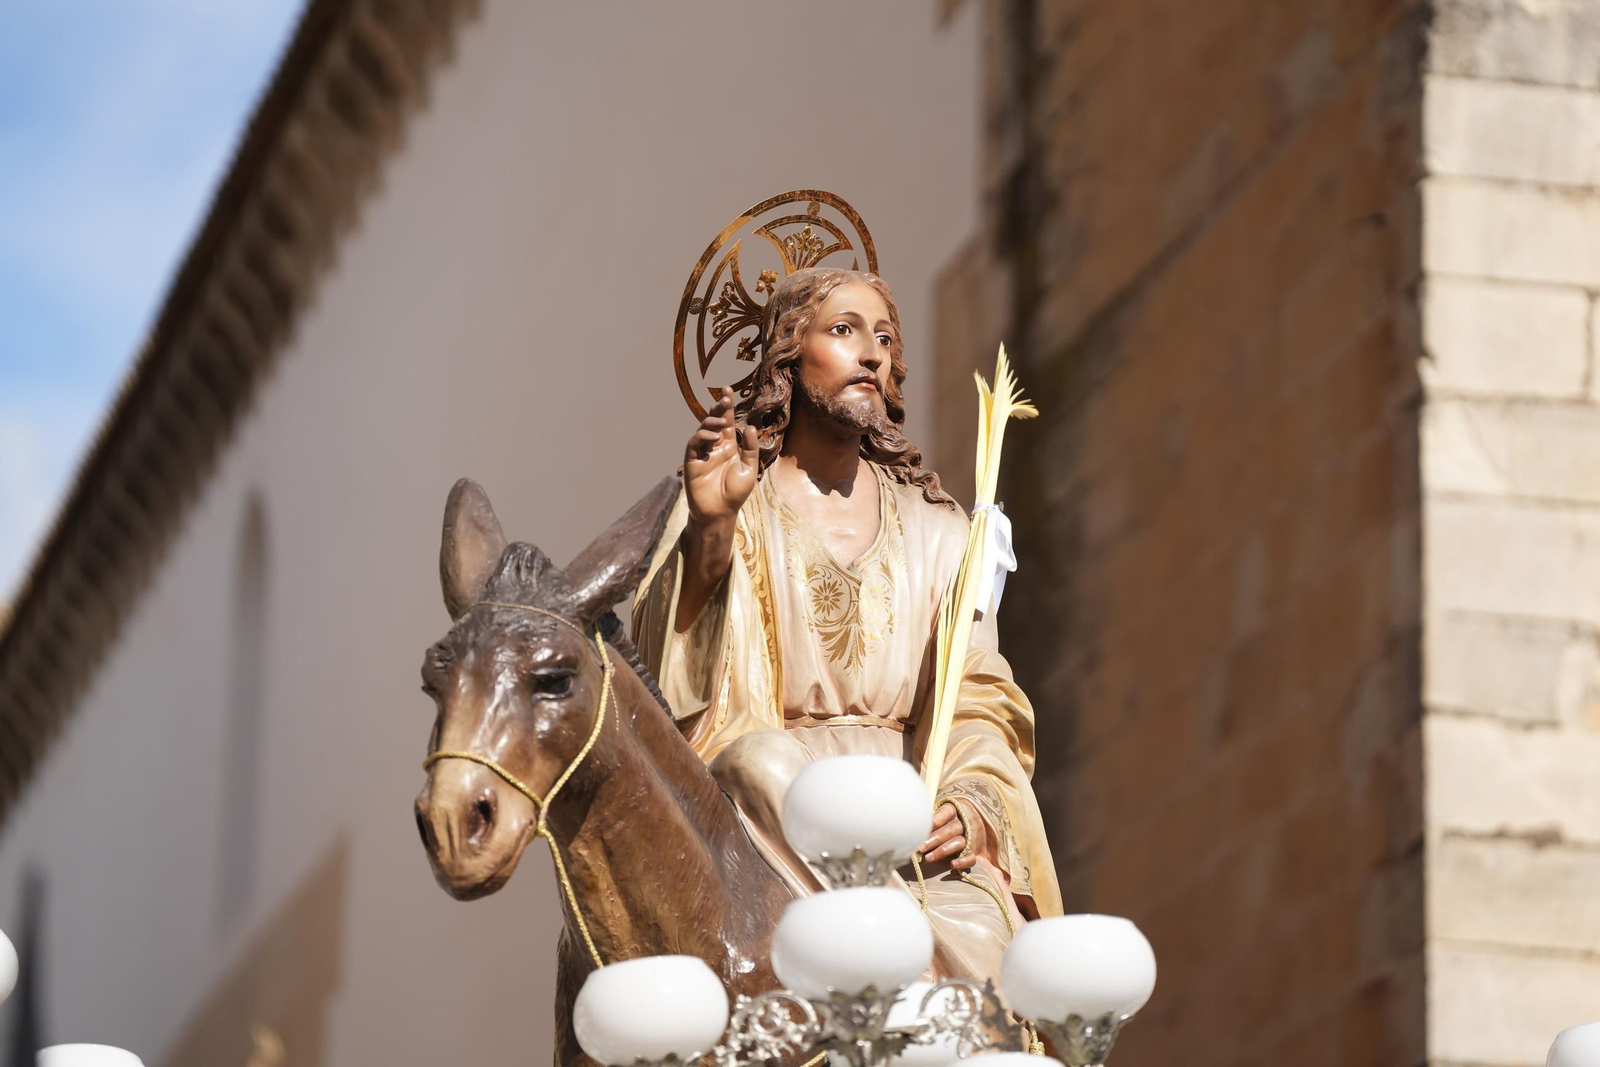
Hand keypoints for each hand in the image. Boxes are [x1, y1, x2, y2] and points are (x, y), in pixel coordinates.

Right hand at [684, 387, 757, 525]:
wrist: (720, 512)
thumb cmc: (735, 493)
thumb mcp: (749, 468)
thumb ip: (750, 448)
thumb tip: (749, 426)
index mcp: (728, 446)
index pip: (726, 421)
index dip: (726, 406)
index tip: (727, 390)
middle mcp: (714, 446)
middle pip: (713, 421)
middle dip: (718, 408)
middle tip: (724, 398)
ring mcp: (701, 453)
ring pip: (702, 429)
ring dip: (711, 422)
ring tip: (721, 422)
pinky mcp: (691, 461)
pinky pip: (693, 444)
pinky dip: (701, 436)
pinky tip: (713, 436)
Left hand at [921, 801, 987, 870]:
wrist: (971, 822)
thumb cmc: (944, 820)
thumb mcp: (937, 815)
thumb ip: (928, 819)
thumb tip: (912, 825)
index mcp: (954, 811)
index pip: (947, 812)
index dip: (934, 820)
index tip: (922, 828)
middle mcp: (963, 823)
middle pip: (950, 830)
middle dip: (934, 840)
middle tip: (920, 848)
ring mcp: (970, 838)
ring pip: (958, 843)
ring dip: (942, 851)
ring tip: (927, 858)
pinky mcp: (973, 851)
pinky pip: (971, 857)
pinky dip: (963, 862)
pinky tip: (952, 864)